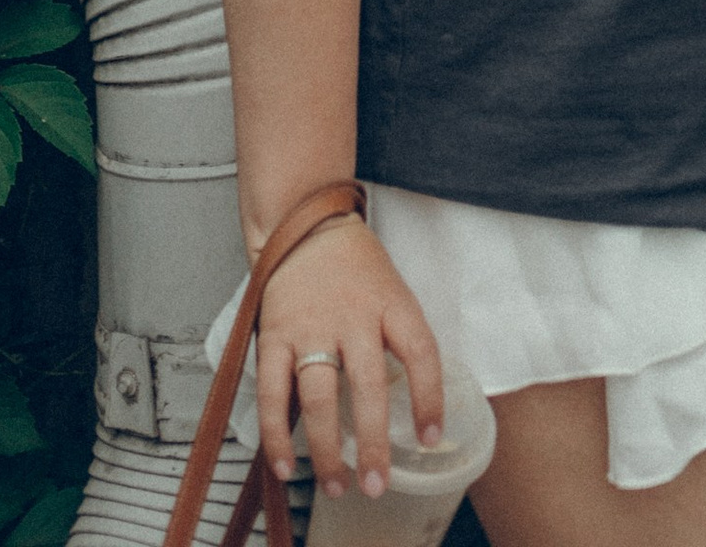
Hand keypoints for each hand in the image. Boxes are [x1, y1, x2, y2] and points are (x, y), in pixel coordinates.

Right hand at [254, 210, 444, 498]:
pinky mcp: (275, 335)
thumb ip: (399, 338)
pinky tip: (286, 465)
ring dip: (327, 449)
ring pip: (321, 397)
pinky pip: (273, 393)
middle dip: (373, 443)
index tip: (431, 437)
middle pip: (368, 386)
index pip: (421, 351)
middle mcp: (353, 316)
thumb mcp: (392, 289)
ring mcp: (311, 326)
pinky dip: (276, 434)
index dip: (430, 397)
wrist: (303, 221)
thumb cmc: (355, 264)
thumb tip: (417, 401)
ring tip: (337, 484)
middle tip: (376, 484)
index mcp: (391, 302)